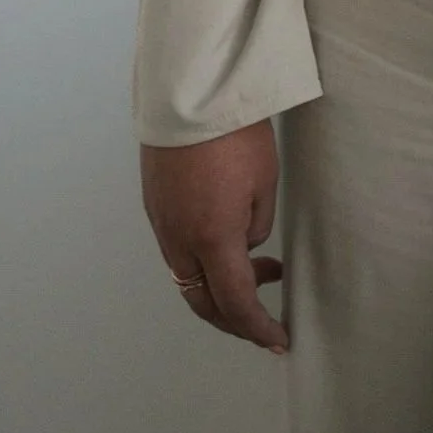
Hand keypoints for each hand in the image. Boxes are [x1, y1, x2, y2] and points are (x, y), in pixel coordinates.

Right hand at [141, 121, 286, 351]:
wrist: (188, 91)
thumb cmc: (235, 133)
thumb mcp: (264, 182)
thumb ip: (256, 226)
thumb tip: (247, 245)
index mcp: (212, 238)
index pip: (235, 303)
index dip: (257, 328)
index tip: (278, 340)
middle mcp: (179, 239)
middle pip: (203, 301)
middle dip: (235, 318)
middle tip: (265, 317)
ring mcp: (161, 223)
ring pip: (187, 277)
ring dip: (220, 284)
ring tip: (261, 266)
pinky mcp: (155, 204)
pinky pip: (177, 250)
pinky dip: (203, 260)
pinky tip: (229, 240)